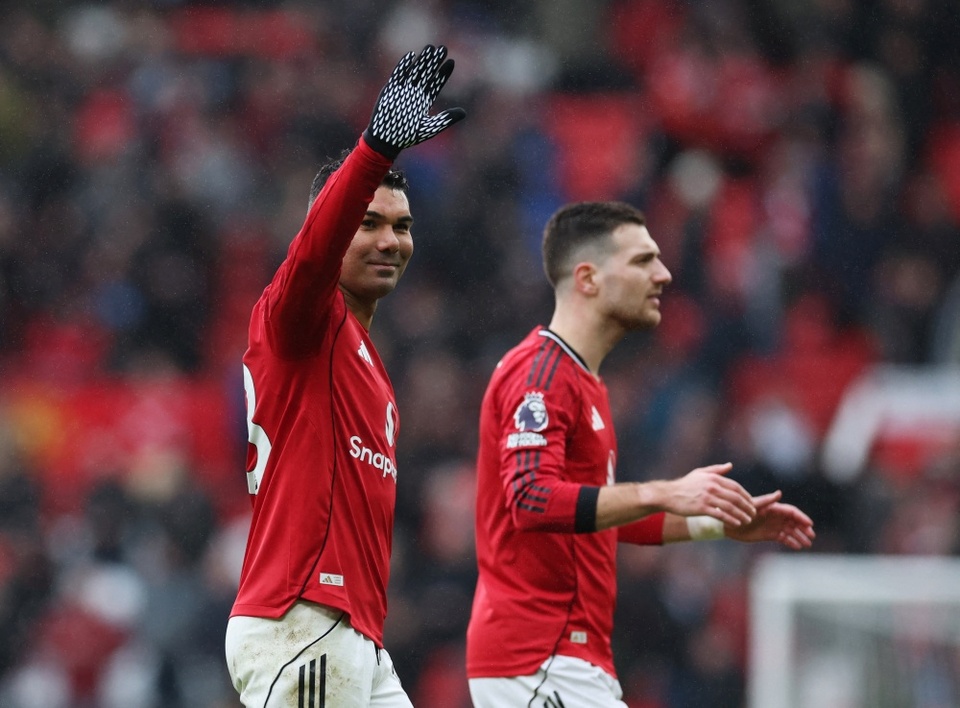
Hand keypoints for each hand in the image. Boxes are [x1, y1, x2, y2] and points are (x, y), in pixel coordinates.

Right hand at [363, 44, 465, 158]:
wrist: (387, 140)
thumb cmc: (408, 137)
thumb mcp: (431, 128)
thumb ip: (447, 119)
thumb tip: (464, 112)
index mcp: (425, 101)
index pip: (436, 83)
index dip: (443, 73)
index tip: (451, 61)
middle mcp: (415, 93)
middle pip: (427, 73)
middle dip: (435, 61)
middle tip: (443, 49)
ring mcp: (403, 90)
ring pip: (415, 71)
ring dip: (422, 60)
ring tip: (431, 48)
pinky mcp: (391, 89)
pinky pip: (398, 75)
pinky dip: (403, 66)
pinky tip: (411, 55)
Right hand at [658, 463, 755, 526]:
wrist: (668, 494)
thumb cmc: (684, 484)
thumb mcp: (700, 473)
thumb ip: (716, 469)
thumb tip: (730, 465)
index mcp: (713, 478)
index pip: (735, 487)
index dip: (746, 496)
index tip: (751, 503)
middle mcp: (712, 486)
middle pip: (735, 497)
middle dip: (747, 506)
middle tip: (753, 513)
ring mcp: (707, 497)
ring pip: (730, 507)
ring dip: (741, 514)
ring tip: (748, 520)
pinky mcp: (701, 508)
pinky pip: (720, 514)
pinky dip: (731, 519)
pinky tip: (737, 524)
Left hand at [723, 490, 814, 549]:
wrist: (729, 525)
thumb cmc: (739, 513)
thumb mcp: (753, 506)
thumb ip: (766, 501)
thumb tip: (779, 493)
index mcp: (773, 508)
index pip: (791, 512)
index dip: (801, 517)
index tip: (809, 525)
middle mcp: (775, 516)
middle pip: (794, 522)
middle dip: (803, 529)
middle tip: (811, 536)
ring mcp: (773, 526)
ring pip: (790, 531)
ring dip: (799, 537)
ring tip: (807, 544)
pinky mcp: (770, 534)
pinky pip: (783, 538)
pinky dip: (791, 542)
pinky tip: (797, 547)